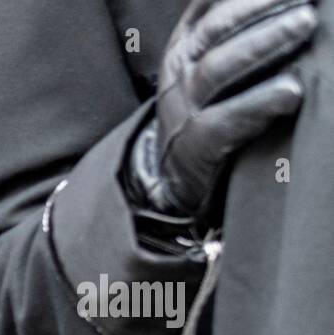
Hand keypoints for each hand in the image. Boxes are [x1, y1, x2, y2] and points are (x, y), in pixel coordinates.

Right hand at [131, 0, 316, 216]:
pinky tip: (293, 90)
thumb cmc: (203, 108)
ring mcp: (184, 107)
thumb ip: (224, 29)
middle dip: (260, 4)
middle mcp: (179, 71)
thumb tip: (271, 3)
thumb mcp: (202, 62)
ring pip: (219, 68)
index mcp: (184, 45)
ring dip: (265, 42)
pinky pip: (227, 119)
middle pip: (217, 29)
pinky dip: (261, 102)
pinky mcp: (197, 142)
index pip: (209, 5)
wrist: (171, 174)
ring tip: (305, 23)